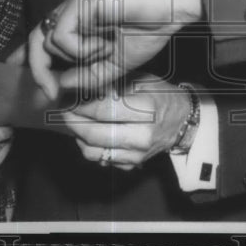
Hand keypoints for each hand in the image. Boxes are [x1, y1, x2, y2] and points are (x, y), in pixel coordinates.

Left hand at [29, 0, 202, 98]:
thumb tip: (60, 84)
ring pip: (50, 40)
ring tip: (106, 49)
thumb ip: (88, 76)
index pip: (44, 39)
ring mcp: (75, 1)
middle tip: (50, 94)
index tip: (31, 82)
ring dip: (78, 57)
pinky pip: (62, 35)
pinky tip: (105, 43)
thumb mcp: (116, 64)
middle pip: (36, 39)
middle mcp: (72, 9)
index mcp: (79, 20)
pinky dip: (81, 49)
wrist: (172, 5)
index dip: (31, 59)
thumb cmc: (150, 27)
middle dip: (39, 70)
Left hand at [60, 74, 191, 169]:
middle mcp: (142, 135)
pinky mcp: (133, 165)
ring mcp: (137, 154)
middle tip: (64, 110)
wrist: (182, 120)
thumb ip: (114, 84)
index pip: (103, 111)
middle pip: (94, 134)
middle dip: (73, 122)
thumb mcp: (141, 80)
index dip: (81, 105)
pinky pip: (101, 160)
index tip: (68, 98)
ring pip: (94, 152)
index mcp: (146, 110)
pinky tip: (88, 133)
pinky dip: (89, 147)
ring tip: (73, 122)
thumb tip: (81, 85)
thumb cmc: (160, 95)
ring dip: (78, 137)